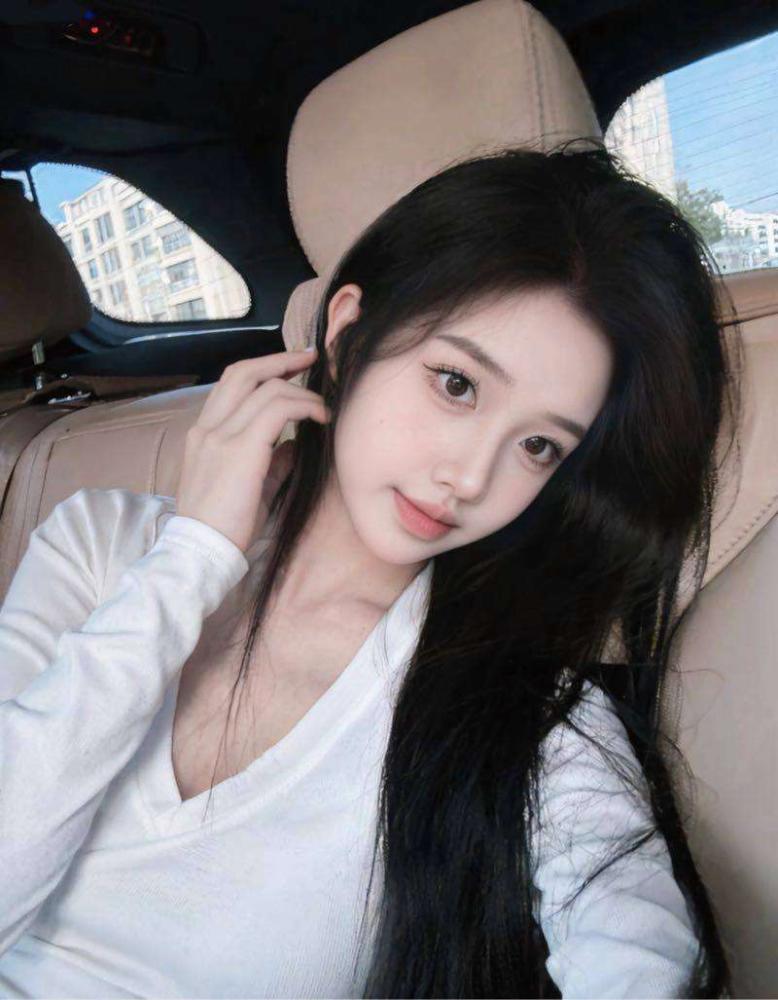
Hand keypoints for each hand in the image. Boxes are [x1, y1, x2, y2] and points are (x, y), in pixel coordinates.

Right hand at [175, 349, 328, 552]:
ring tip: (323, 406)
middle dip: (281, 359)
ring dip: (301, 391)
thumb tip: (294, 446)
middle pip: (244, 371)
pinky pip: (278, 409)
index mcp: (203, 434)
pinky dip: (304, 407)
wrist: (201, 550)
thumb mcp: (248, 486)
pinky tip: (320, 418)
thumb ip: (270, 461)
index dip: (264, 369)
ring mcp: (220, 435)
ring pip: (267, 388)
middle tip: (310, 358)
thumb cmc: (224, 526)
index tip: (291, 366)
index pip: (231, 384)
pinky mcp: (240, 448)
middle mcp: (208, 428)